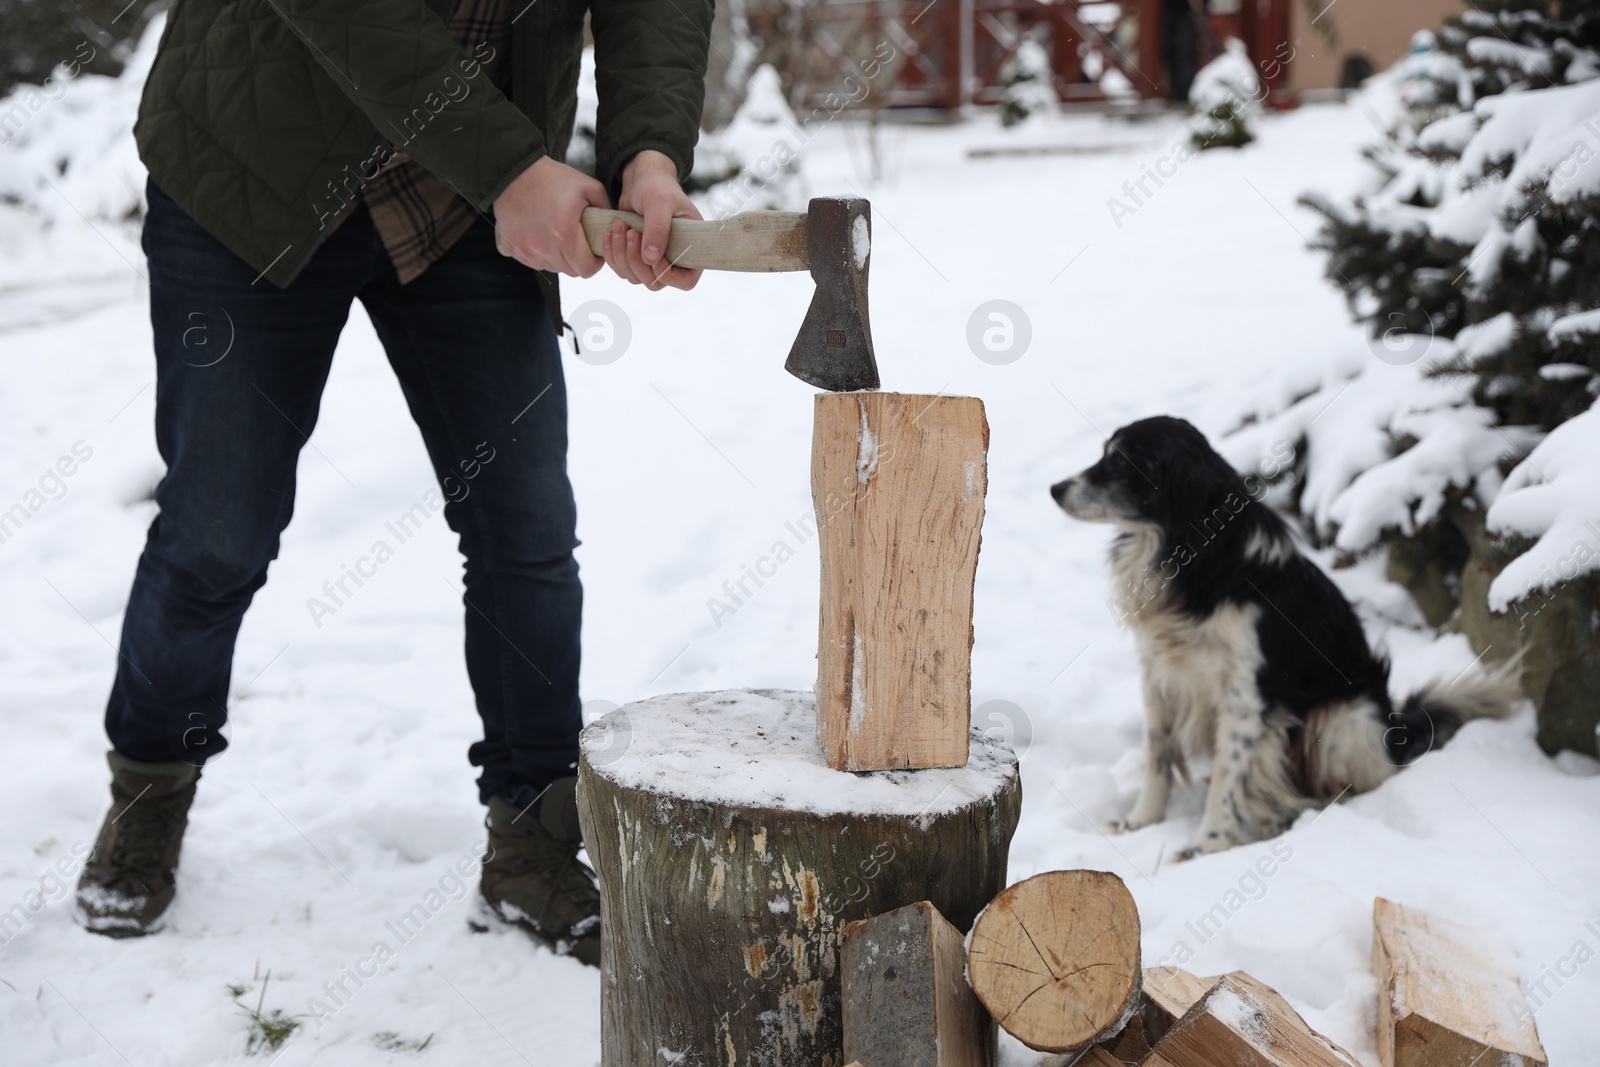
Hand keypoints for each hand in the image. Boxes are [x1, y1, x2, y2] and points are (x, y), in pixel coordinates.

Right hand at [493, 156, 608, 277]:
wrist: (514, 171)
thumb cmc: (552, 178)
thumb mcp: (589, 187)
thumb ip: (606, 210)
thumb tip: (615, 227)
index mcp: (564, 235)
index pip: (587, 270)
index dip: (595, 262)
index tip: (594, 251)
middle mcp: (543, 248)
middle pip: (570, 271)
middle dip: (578, 260)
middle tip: (578, 241)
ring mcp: (525, 250)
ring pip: (551, 267)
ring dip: (558, 257)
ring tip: (557, 234)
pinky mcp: (511, 248)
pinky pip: (531, 261)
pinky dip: (539, 253)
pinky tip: (540, 234)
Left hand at [602, 150, 702, 290]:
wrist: (641, 180)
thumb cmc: (657, 186)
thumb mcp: (659, 203)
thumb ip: (657, 229)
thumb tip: (651, 259)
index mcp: (692, 248)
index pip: (686, 280)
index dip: (667, 275)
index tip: (651, 254)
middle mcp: (675, 259)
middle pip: (655, 282)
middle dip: (637, 261)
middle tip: (631, 232)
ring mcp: (655, 260)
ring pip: (636, 277)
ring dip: (622, 256)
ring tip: (620, 227)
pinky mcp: (636, 257)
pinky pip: (622, 269)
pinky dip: (612, 255)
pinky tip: (609, 235)